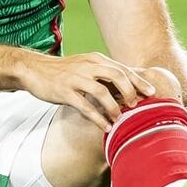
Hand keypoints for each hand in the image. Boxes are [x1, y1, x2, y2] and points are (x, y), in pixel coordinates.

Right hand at [18, 52, 155, 131]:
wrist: (34, 69)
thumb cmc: (63, 71)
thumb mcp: (84, 66)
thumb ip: (103, 74)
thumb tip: (126, 86)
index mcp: (95, 60)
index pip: (122, 68)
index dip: (139, 81)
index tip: (152, 93)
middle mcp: (88, 66)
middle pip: (117, 76)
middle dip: (131, 92)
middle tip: (137, 106)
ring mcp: (75, 79)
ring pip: (102, 91)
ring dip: (114, 107)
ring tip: (120, 118)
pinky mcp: (64, 91)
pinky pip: (85, 106)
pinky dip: (98, 118)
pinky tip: (106, 126)